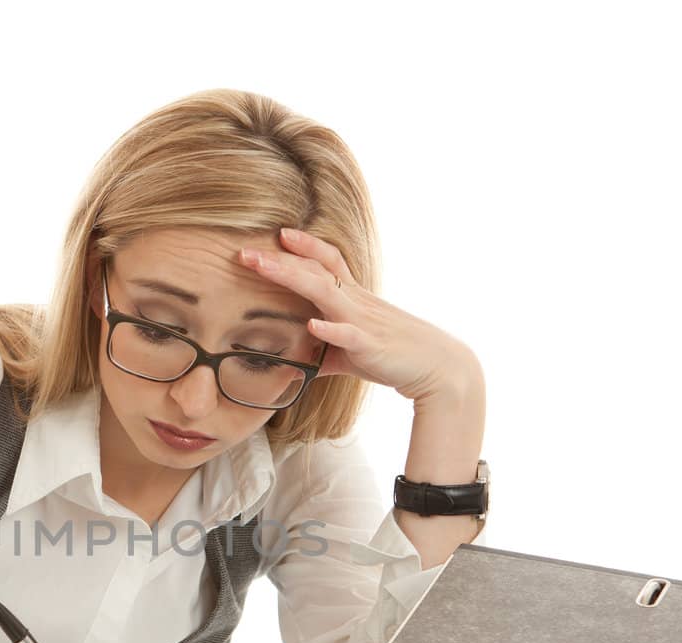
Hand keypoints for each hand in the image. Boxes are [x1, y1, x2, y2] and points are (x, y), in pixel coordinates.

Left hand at [241, 228, 477, 402]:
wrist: (437, 368)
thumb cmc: (393, 358)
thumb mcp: (350, 354)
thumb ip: (321, 356)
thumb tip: (293, 369)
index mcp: (352, 298)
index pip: (326, 262)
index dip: (303, 246)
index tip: (277, 234)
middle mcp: (356, 302)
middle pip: (315, 270)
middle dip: (280, 259)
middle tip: (245, 252)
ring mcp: (362, 321)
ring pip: (325, 292)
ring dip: (293, 278)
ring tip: (264, 268)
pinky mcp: (370, 345)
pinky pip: (349, 334)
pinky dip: (330, 329)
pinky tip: (312, 325)